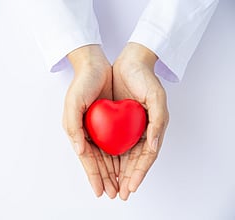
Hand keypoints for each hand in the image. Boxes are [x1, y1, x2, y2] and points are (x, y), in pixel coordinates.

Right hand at [63, 45, 118, 198]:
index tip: (99, 192)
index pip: (88, 160)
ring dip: (115, 172)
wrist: (95, 65)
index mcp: (77, 132)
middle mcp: (89, 133)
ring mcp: (100, 129)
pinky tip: (127, 166)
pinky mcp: (111, 122)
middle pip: (99, 162)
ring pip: (109, 156)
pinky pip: (117, 143)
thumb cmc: (82, 83)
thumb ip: (73, 127)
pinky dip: (121, 156)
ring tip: (122, 187)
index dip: (94, 177)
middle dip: (106, 179)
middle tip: (115, 194)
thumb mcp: (73, 103)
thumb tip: (80, 151)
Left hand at [112, 43, 168, 199]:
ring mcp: (124, 129)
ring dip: (113, 173)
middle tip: (118, 195)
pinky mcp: (112, 123)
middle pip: (130, 161)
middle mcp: (138, 132)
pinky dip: (105, 157)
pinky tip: (99, 167)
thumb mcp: (157, 97)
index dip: (138, 173)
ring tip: (107, 188)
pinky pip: (107, 143)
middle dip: (124, 179)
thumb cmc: (145, 79)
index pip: (145, 158)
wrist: (128, 62)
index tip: (131, 187)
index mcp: (151, 130)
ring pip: (118, 156)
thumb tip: (153, 147)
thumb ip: (158, 122)